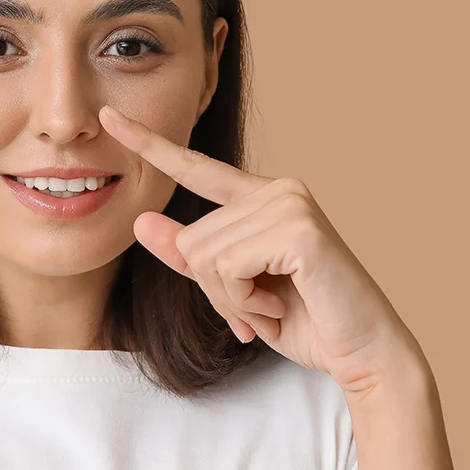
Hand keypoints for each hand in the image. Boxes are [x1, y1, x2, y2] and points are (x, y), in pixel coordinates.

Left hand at [99, 104, 422, 394]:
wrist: (362, 352)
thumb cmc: (305, 320)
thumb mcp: (233, 290)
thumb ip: (189, 257)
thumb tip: (140, 221)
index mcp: (260, 197)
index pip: (194, 169)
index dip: (149, 144)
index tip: (107, 117)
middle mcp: (277, 189)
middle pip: (190, 240)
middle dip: (216, 291)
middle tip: (260, 308)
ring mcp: (289, 204)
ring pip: (203, 256)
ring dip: (231, 301)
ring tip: (273, 308)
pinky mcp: (298, 229)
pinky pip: (226, 268)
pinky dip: (243, 301)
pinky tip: (279, 308)